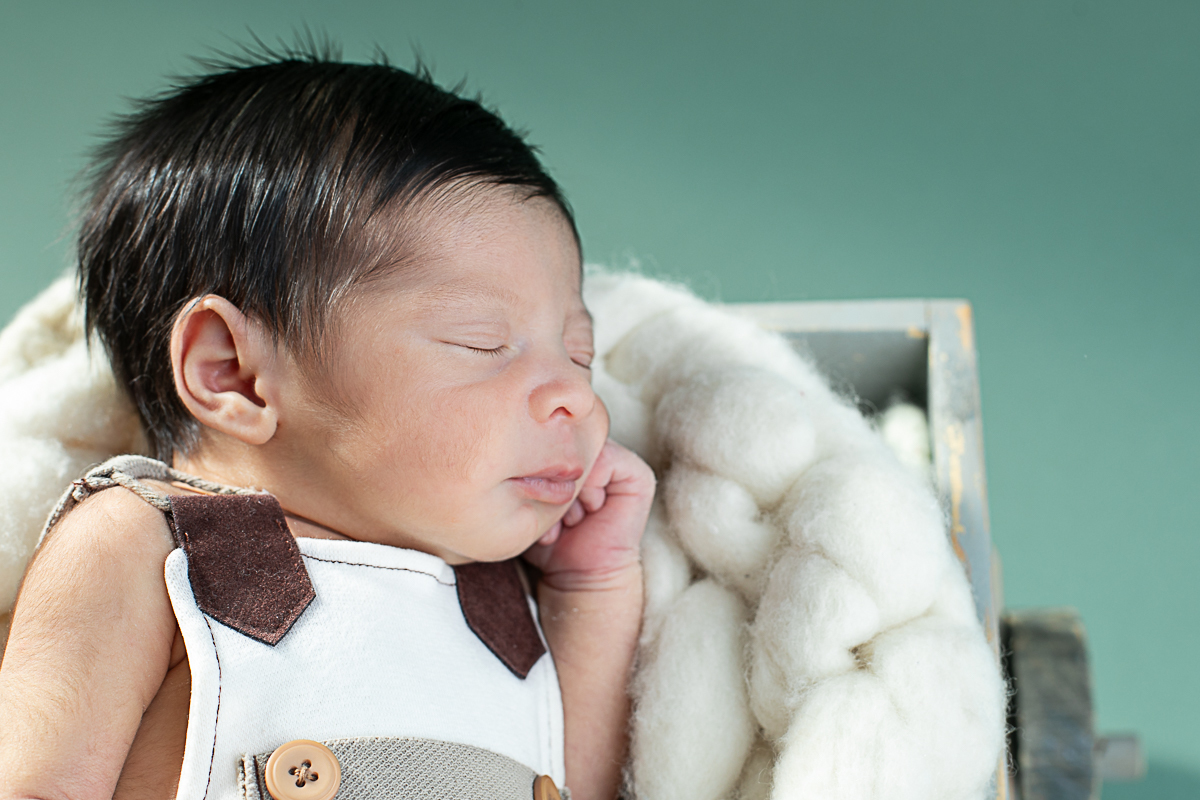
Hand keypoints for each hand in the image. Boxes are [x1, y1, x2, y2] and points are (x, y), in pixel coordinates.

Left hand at [523, 439, 655, 592]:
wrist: (581, 574)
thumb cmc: (553, 539)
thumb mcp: (534, 497)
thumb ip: (533, 466)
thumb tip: (525, 441)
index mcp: (575, 455)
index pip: (554, 435)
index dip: (541, 466)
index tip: (537, 504)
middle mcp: (599, 454)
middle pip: (569, 440)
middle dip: (556, 478)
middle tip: (556, 515)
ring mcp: (620, 461)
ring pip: (585, 451)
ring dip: (572, 488)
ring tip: (570, 519)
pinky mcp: (638, 475)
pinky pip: (606, 460)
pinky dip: (590, 487)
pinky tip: (589, 511)